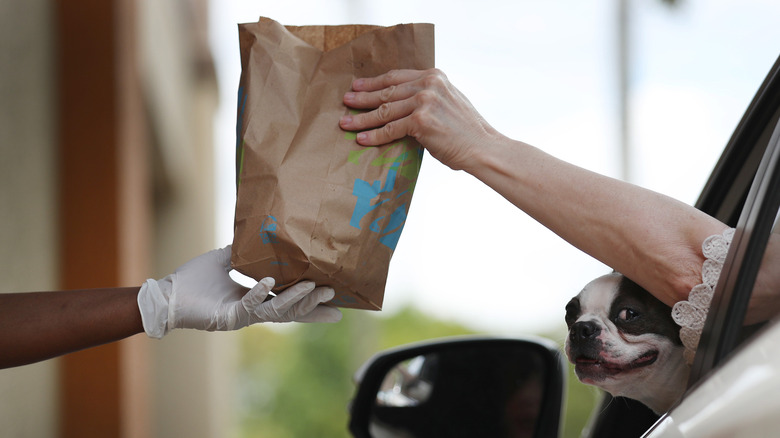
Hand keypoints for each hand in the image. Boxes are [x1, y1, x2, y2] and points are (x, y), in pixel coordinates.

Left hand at [137, 246, 341, 338]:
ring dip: (296, 299)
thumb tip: (259, 233)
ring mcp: (242, 316)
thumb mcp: (223, 259)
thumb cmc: (192, 280)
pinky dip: (261, 293)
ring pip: (277, 311)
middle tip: (334, 295)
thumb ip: (242, 251)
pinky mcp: (229, 318)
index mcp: (255, 300)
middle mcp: (252, 311)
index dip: (311, 303)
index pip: (288, 303)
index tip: (334, 299)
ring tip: (313, 286)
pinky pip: (250, 305)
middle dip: (313, 305)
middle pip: (291, 311)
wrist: (167, 295)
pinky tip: (271, 282)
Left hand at [339, 69, 501, 170]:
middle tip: (346, 101)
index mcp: (434, 76)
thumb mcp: (449, 102)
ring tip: (346, 122)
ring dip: (362, 118)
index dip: (374, 82)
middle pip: (387, 91)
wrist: (482, 147)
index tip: (358, 85)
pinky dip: (374, 135)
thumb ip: (429, 97)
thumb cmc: (466, 132)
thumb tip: (403, 104)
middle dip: (363, 97)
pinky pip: (390, 129)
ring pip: (384, 110)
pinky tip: (361, 139)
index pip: (397, 77)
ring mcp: (424, 101)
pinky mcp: (420, 120)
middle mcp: (428, 84)